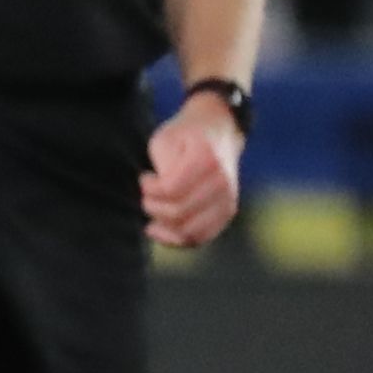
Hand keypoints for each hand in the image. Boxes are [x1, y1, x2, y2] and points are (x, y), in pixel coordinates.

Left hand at [140, 101, 244, 249]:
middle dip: (152, 207)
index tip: (145, 177)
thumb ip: (163, 168)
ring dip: (163, 226)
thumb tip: (161, 198)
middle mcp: (222, 183)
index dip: (149, 189)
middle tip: (146, 195)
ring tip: (154, 210)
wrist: (218, 132)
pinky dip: (176, 239)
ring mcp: (228, 200)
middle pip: (178, 213)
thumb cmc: (184, 136)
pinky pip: (200, 237)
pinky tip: (158, 229)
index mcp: (206, 160)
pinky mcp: (227, 213)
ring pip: (190, 232)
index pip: (170, 190)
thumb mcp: (165, 140)